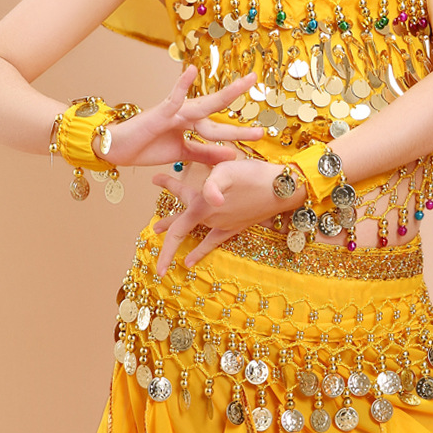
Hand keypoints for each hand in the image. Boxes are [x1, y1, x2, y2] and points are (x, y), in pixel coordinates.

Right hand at [100, 66, 263, 167]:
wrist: (117, 149)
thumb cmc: (146, 147)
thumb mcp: (182, 154)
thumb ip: (205, 154)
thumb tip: (231, 155)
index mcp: (190, 124)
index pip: (219, 127)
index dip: (239, 131)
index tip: (260, 133)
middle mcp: (185, 114)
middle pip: (216, 107)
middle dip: (236, 96)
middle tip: (255, 80)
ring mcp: (173, 111)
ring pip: (204, 105)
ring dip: (224, 95)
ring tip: (243, 84)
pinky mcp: (159, 113)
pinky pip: (173, 98)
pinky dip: (181, 85)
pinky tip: (192, 71)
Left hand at [150, 154, 300, 274]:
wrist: (282, 188)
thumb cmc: (254, 176)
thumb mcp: (228, 171)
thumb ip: (213, 184)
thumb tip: (209, 200)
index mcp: (203, 206)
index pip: (177, 226)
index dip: (163, 225)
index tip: (149, 221)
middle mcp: (210, 219)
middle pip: (181, 226)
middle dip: (166, 225)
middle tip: (153, 228)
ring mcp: (223, 225)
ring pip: (195, 229)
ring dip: (180, 230)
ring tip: (162, 232)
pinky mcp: (235, 226)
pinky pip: (213, 241)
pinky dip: (200, 250)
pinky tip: (192, 260)